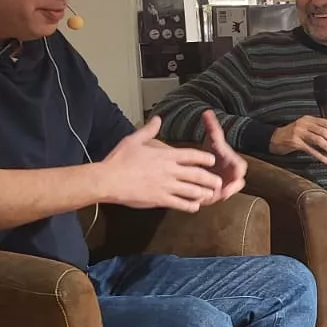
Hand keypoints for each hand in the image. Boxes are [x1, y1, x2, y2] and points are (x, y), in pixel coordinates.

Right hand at [100, 117, 221, 212]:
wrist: (108, 180)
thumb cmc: (119, 159)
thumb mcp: (134, 140)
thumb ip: (149, 130)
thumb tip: (158, 119)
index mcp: (166, 155)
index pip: (192, 155)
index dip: (205, 158)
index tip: (212, 161)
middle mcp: (170, 170)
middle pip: (197, 174)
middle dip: (210, 179)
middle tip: (218, 182)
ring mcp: (166, 186)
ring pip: (192, 190)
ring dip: (203, 193)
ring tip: (210, 195)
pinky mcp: (160, 199)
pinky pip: (180, 204)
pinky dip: (190, 206)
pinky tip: (194, 207)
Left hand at [200, 110, 246, 204]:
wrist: (208, 166)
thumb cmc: (212, 153)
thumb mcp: (213, 140)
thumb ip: (212, 127)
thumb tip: (207, 112)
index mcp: (235, 164)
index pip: (241, 168)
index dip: (237, 170)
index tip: (234, 173)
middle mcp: (232, 177)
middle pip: (237, 185)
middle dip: (230, 187)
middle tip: (223, 191)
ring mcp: (225, 188)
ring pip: (223, 195)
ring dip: (217, 195)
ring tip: (209, 197)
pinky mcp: (215, 196)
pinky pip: (212, 200)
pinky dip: (207, 199)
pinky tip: (199, 199)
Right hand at [269, 116, 326, 164]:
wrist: (273, 139)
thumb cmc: (290, 134)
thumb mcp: (305, 128)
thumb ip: (319, 129)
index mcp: (308, 119)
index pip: (326, 123)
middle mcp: (304, 124)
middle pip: (324, 131)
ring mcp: (299, 132)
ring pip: (319, 140)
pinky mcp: (295, 142)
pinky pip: (311, 149)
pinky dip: (320, 156)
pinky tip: (326, 160)